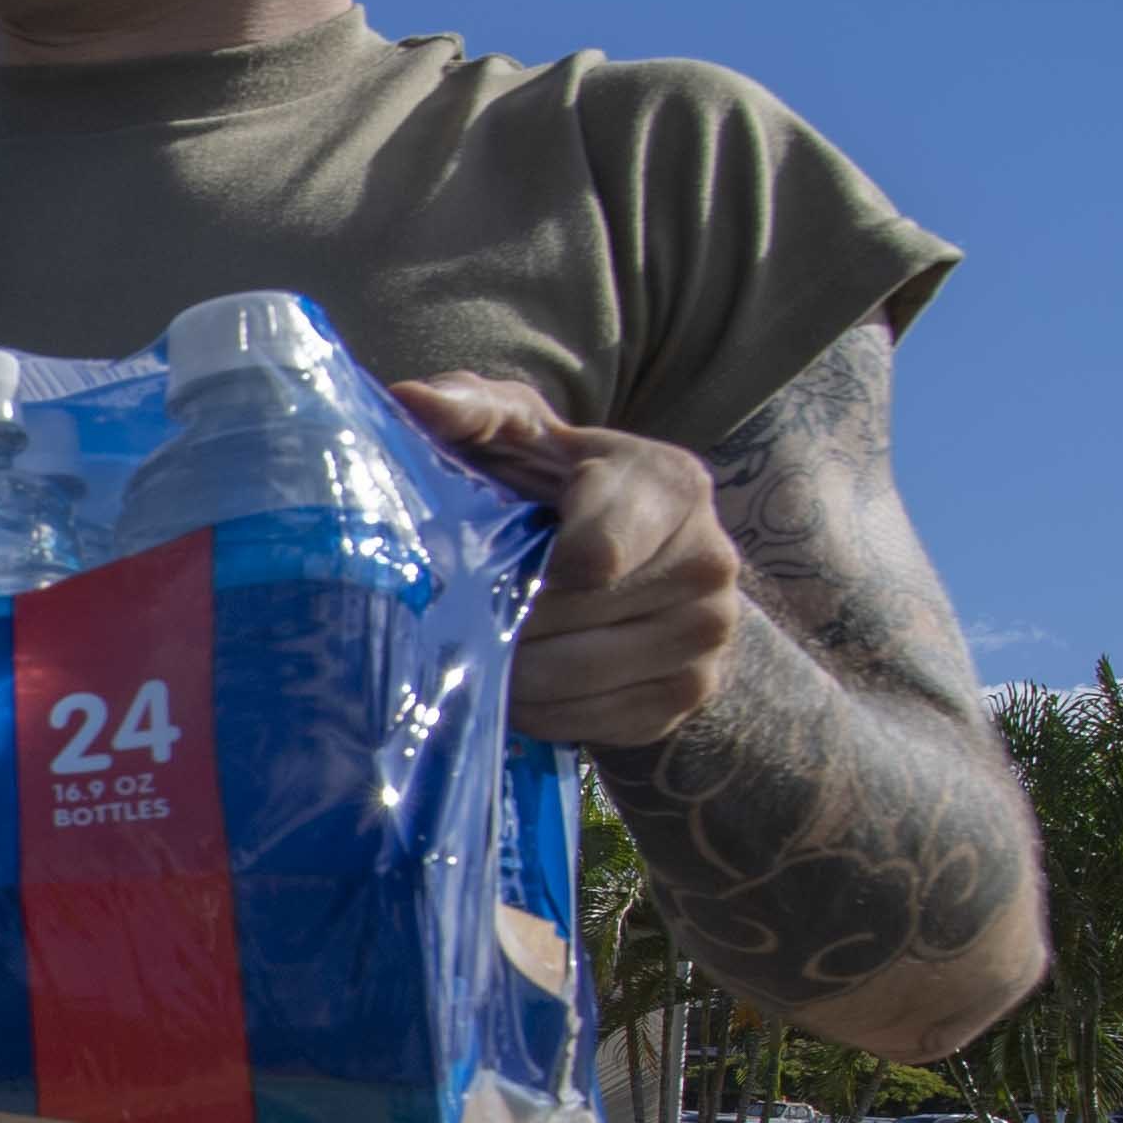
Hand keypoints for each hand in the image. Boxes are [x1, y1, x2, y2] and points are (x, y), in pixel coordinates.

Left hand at [388, 369, 752, 745]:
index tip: (486, 564)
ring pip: (580, 678)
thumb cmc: (546, 482)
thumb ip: (467, 409)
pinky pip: (596, 723)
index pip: (594, 557)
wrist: (618, 554)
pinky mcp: (691, 694)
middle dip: (505, 623)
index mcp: (671, 485)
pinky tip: (520, 683)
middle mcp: (711, 560)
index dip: (524, 573)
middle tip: (461, 617)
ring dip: (513, 674)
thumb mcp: (510, 430)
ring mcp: (709, 633)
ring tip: (482, 650)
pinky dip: (542, 712)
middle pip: (577, 621)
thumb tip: (411, 400)